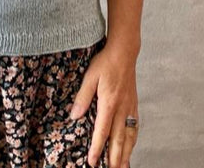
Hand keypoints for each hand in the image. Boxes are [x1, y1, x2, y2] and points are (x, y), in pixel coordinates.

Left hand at [69, 44, 138, 167]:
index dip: (97, 148)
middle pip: (118, 139)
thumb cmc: (105, 63)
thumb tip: (74, 116)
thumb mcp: (90, 76)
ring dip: (125, 153)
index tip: (92, 162)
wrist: (124, 52)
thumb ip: (83, 97)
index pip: (102, 131)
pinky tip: (131, 146)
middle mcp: (121, 108)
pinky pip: (135, 127)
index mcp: (109, 103)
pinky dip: (133, 140)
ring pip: (129, 136)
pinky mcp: (134, 104)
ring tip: (122, 166)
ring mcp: (130, 107)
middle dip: (113, 158)